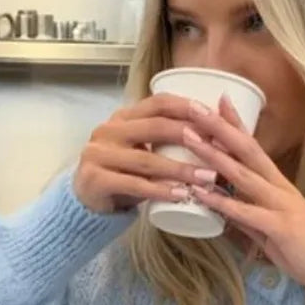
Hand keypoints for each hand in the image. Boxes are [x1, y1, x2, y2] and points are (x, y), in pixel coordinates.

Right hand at [74, 94, 219, 214]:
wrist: (85, 202)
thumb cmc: (123, 175)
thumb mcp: (141, 151)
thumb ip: (164, 139)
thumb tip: (214, 135)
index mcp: (123, 117)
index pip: (158, 103)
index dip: (186, 107)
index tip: (213, 115)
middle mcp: (109, 130)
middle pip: (155, 127)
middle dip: (190, 136)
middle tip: (218, 148)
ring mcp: (99, 154)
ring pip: (147, 160)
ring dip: (181, 169)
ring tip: (208, 178)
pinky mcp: (96, 179)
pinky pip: (134, 184)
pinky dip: (160, 190)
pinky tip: (180, 195)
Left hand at [182, 96, 304, 304]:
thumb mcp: (271, 231)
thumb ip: (248, 218)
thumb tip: (223, 209)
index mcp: (279, 186)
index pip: (254, 148)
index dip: (236, 124)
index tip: (217, 101)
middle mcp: (280, 188)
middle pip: (246, 150)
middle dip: (219, 127)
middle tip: (193, 107)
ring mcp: (281, 205)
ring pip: (242, 174)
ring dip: (214, 155)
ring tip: (189, 138)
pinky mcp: (280, 227)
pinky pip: (245, 212)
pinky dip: (222, 201)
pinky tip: (201, 192)